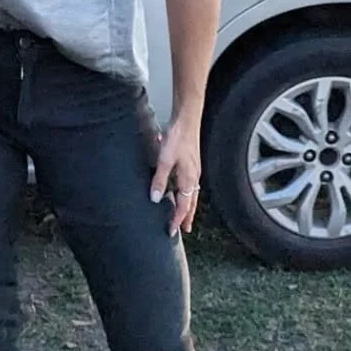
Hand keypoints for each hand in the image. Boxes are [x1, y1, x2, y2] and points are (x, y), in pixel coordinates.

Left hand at [149, 113, 202, 236]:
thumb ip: (159, 180)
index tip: (171, 231)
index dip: (177, 220)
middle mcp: (194, 177)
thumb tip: (156, 199)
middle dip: (186, 217)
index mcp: (188, 179)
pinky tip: (181, 192)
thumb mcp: (165, 160)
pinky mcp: (192, 164)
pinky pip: (191, 185)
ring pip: (192, 195)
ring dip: (187, 207)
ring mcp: (194, 170)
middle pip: (191, 203)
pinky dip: (187, 194)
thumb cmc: (177, 137)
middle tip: (183, 229)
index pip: (183, 206)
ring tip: (183, 215)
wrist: (187, 119)